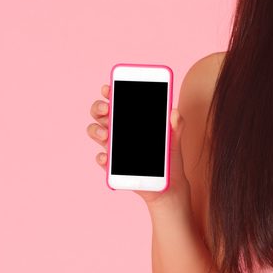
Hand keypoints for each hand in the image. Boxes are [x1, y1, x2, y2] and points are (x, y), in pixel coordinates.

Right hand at [86, 83, 188, 205]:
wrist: (169, 184)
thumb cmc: (170, 157)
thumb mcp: (175, 139)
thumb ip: (176, 125)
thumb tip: (174, 112)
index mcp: (132, 120)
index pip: (116, 101)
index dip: (109, 93)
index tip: (109, 88)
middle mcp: (119, 131)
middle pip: (100, 114)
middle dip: (98, 108)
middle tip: (107, 109)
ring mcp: (114, 148)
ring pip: (95, 132)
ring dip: (96, 130)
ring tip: (106, 134)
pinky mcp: (113, 166)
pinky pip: (101, 159)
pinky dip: (102, 157)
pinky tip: (107, 157)